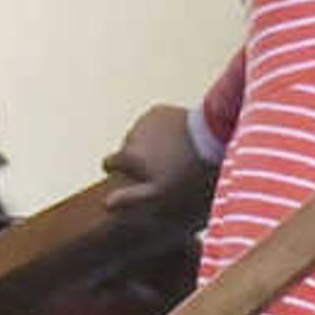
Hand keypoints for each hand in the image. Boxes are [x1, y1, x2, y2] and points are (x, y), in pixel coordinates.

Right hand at [101, 105, 214, 222]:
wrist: (208, 137)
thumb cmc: (184, 169)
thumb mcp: (158, 191)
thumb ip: (130, 197)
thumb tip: (106, 204)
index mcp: (127, 154)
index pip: (108, 163)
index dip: (117, 170)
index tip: (129, 175)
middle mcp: (131, 135)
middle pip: (125, 148)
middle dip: (135, 155)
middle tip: (157, 164)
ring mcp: (144, 120)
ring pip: (138, 134)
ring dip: (147, 141)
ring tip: (168, 150)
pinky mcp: (158, 110)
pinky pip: (151, 121)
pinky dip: (157, 128)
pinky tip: (172, 136)